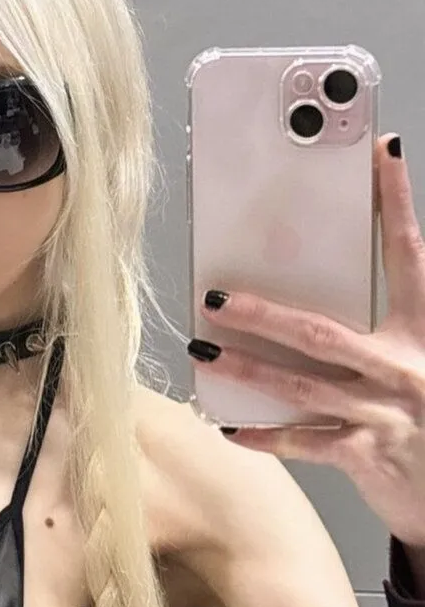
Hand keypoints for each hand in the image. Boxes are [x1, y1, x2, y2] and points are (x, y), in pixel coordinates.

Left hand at [188, 133, 424, 548]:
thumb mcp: (421, 362)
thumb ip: (385, 332)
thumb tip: (314, 310)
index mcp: (424, 333)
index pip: (408, 256)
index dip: (395, 203)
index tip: (381, 153)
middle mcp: (404, 366)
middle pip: (322, 331)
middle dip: (264, 314)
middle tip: (217, 298)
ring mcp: (384, 412)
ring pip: (301, 384)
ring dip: (246, 369)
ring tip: (203, 354)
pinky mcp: (368, 453)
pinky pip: (305, 440)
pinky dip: (265, 436)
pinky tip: (231, 427)